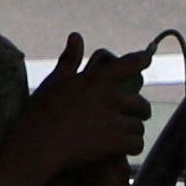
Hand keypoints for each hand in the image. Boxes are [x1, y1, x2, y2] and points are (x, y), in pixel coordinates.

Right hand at [2, 38, 154, 185]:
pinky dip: (133, 147)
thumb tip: (76, 35)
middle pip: (140, 103)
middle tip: (137, 115)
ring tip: (127, 135)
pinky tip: (125, 149)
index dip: (141, 60)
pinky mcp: (116, 142)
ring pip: (138, 126)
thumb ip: (70, 59)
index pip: (128, 64)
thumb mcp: (56, 81)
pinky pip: (137, 144)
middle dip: (141, 110)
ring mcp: (114, 121)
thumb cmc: (42, 109)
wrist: (38, 143)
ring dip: (134, 130)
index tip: (147, 58)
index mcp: (97, 79)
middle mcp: (110, 97)